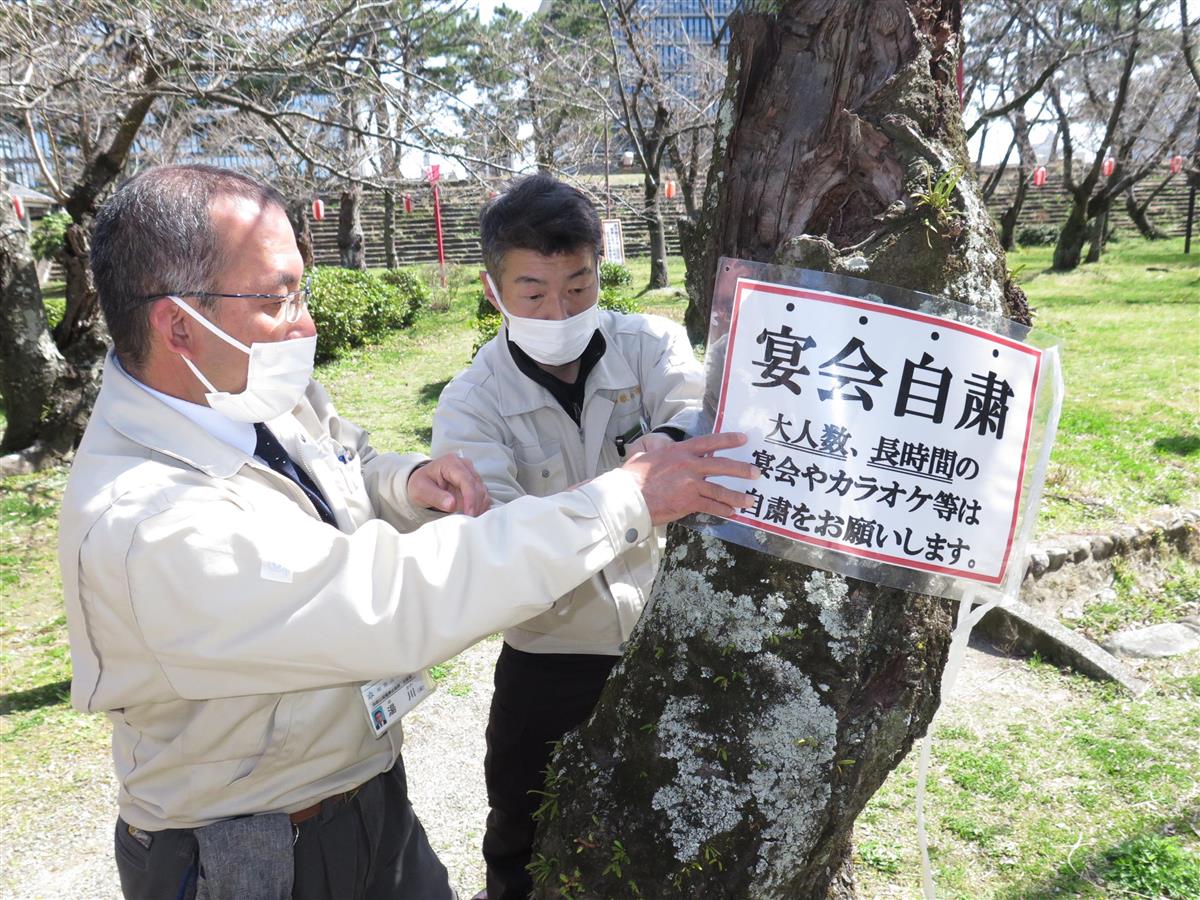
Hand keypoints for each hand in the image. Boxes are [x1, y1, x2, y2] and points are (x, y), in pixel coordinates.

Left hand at [408, 453, 491, 515]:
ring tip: (470, 520)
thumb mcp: (421, 490)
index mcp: (450, 463)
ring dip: (479, 507)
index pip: (466, 481)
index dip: (470, 498)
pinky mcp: (475, 482)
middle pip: (477, 486)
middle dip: (475, 505)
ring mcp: (471, 473)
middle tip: (469, 521)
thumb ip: (436, 497)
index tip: (469, 514)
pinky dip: (480, 506)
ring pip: (483, 491)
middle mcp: (464, 465)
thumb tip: (452, 505)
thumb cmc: (421, 484)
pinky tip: (474, 515)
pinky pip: (483, 495)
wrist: (423, 481)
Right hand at [620, 431, 759, 525]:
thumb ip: (657, 450)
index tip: (743, 439)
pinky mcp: (689, 502)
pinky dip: (723, 510)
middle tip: (756, 472)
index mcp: (680, 451)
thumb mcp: (645, 455)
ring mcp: (691, 484)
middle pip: (722, 465)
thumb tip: (657, 446)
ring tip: (751, 500)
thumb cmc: (633, 477)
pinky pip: (711, 506)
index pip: (709, 442)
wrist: (629, 496)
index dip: (728, 439)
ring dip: (738, 495)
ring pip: (721, 490)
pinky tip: (732, 513)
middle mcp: (689, 465)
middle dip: (741, 469)